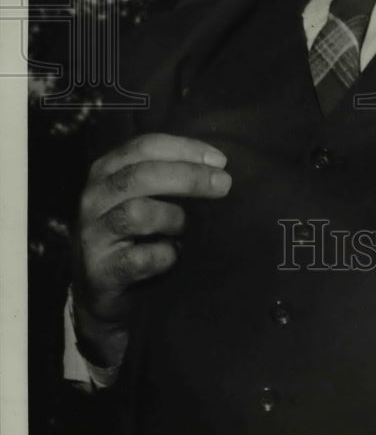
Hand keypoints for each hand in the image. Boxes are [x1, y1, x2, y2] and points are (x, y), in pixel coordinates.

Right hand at [71, 133, 230, 366]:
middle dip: (189, 177)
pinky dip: (164, 255)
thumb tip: (218, 166)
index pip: (145, 146)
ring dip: (173, 217)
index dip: (185, 149)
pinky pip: (138, 259)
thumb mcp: (144, 194)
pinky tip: (176, 255)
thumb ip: (170, 174)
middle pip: (142, 175)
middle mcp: (94, 197)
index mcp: (107, 170)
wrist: (101, 287)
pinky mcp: (100, 271)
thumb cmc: (133, 230)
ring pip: (137, 213)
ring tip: (188, 227)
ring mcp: (93, 234)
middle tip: (223, 185)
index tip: (220, 161)